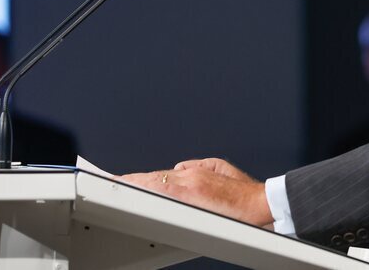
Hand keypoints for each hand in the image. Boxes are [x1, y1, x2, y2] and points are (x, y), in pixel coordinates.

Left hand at [120, 158, 272, 226]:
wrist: (260, 202)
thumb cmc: (245, 194)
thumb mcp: (223, 170)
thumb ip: (200, 166)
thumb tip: (180, 167)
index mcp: (196, 172)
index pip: (162, 175)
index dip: (141, 177)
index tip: (123, 178)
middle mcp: (190, 175)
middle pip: (153, 177)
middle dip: (131, 179)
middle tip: (108, 179)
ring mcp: (190, 184)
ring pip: (154, 181)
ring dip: (133, 182)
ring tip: (113, 183)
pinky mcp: (192, 194)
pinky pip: (162, 190)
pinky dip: (145, 188)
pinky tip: (133, 190)